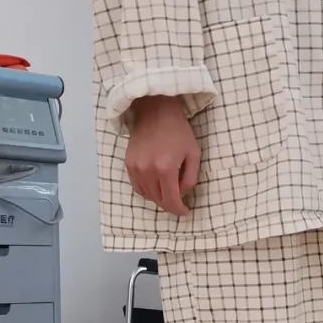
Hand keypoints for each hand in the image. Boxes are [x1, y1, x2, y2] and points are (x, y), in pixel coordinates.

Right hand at [126, 96, 200, 215]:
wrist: (155, 111)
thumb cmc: (178, 131)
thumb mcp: (193, 154)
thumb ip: (190, 178)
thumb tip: (182, 195)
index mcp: (166, 168)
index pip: (171, 200)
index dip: (179, 210)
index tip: (185, 212)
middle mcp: (148, 170)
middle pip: (158, 200)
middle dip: (170, 205)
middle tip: (179, 202)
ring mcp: (136, 167)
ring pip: (147, 196)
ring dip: (159, 199)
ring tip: (169, 193)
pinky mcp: (128, 164)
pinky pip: (137, 187)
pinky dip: (147, 191)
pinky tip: (156, 186)